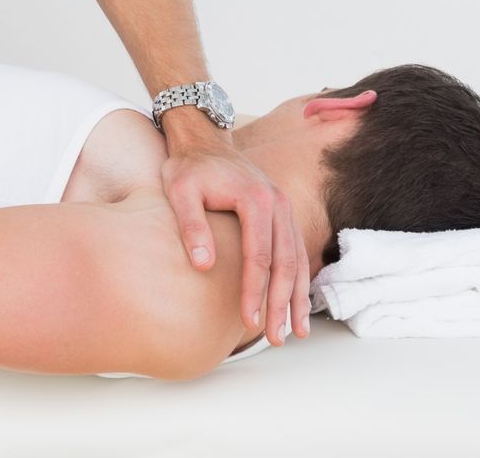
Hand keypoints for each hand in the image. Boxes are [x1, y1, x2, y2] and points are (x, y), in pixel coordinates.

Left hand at [161, 136, 310, 346]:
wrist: (203, 140)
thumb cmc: (188, 167)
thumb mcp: (179, 190)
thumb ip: (191, 225)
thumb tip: (202, 265)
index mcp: (255, 199)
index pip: (259, 255)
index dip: (254, 291)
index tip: (247, 320)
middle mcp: (278, 204)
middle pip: (285, 263)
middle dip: (281, 304)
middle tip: (275, 338)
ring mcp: (284, 209)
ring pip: (298, 261)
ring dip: (297, 299)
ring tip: (295, 333)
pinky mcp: (282, 215)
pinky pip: (296, 253)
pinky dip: (299, 282)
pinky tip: (297, 307)